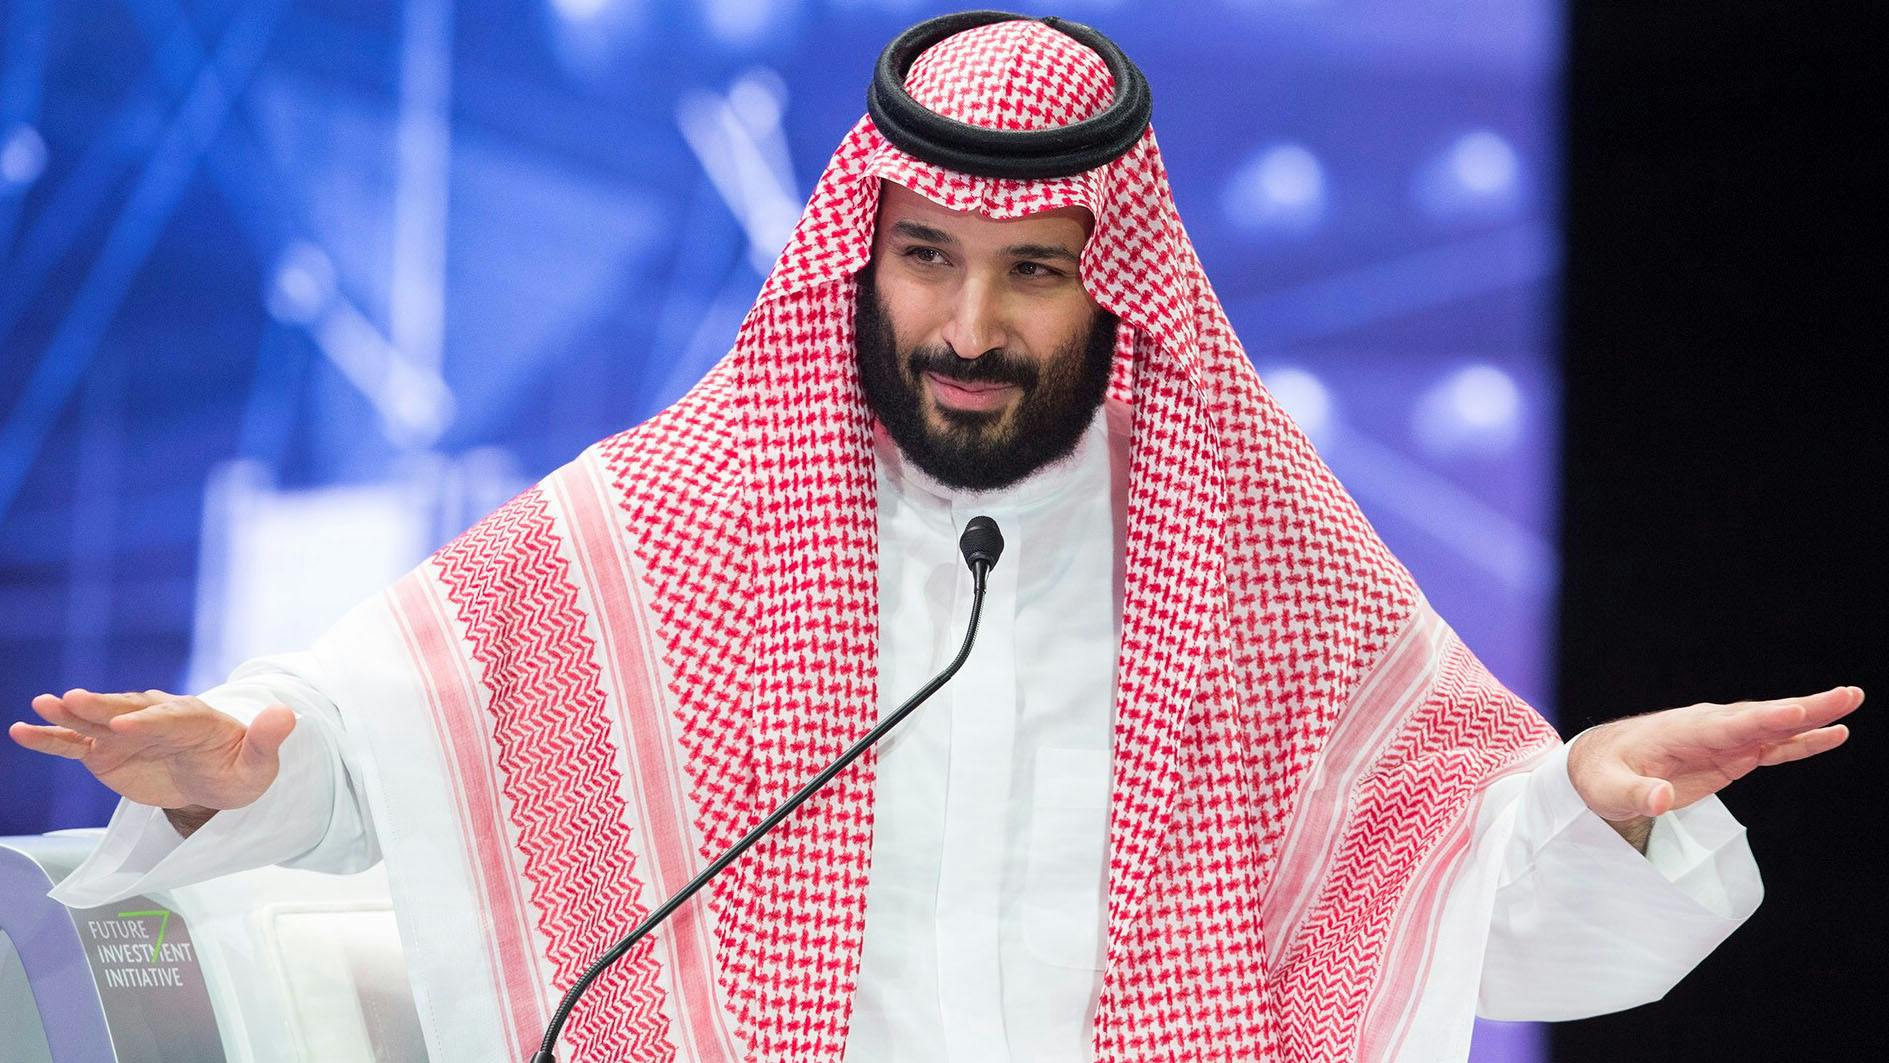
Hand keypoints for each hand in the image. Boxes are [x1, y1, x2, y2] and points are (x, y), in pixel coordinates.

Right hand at [8, 688, 296, 813]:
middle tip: (72, 700)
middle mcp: (156, 718)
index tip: (125, 726)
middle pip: (127, 711)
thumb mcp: (260, 762)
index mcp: (195, 719)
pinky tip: (20, 732)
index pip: (170, 718)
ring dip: (69, 715)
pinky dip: (50, 739)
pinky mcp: (107, 751)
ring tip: (40, 707)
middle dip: (102, 707)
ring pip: (96, 722)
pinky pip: (76, 745)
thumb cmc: (240, 769)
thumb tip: (288, 715)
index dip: (149, 721)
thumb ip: (268, 740)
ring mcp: (128, 733)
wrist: (219, 777)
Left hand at [1567, 686, 1862, 844]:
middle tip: (1845, 695)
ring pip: (1773, 726)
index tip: (1794, 713)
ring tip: (1851, 702)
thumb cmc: (1602, 776)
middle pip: (1761, 718)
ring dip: (1811, 717)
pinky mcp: (1731, 754)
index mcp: (1681, 732)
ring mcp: (1723, 738)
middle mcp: (1708, 728)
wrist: (1599, 764)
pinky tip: (1834, 734)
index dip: (1761, 721)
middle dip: (1802, 708)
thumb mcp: (1610, 790)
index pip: (1726, 726)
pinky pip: (1773, 746)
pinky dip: (1802, 741)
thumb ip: (1636, 795)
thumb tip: (1660, 800)